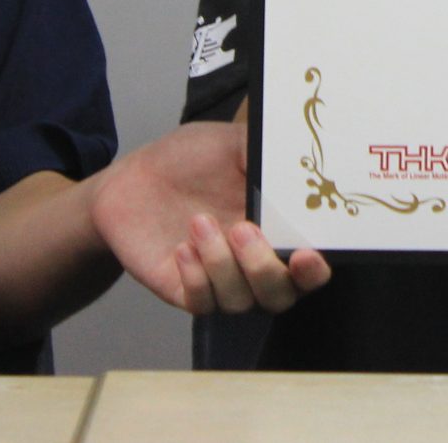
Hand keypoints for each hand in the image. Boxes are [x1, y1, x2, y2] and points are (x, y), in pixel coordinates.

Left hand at [90, 120, 331, 314]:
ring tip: (198, 222)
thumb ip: (269, 158)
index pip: (309, 266)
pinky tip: (182, 248)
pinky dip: (196, 278)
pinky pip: (202, 304)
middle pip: (280, 296)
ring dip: (222, 264)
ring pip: (241, 301)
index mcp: (275, 229)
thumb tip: (302, 165)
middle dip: (265, 270)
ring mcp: (220, 280)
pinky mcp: (186, 290)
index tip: (305, 255)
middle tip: (242, 230)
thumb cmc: (189, 159)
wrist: (133, 178)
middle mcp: (253, 262)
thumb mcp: (233, 144)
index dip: (314, 270)